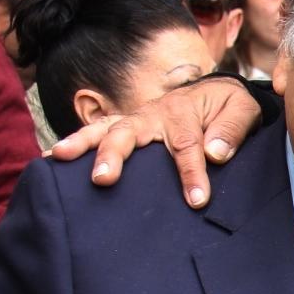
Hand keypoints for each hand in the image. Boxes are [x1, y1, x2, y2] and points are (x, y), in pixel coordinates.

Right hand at [47, 77, 261, 207]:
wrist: (216, 93)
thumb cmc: (228, 106)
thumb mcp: (242, 110)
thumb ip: (232, 130)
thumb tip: (216, 153)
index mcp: (184, 112)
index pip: (187, 146)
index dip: (191, 174)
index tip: (196, 200)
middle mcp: (154, 114)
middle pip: (130, 133)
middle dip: (116, 156)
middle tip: (104, 180)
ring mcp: (136, 119)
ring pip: (106, 130)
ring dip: (84, 146)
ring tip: (60, 159)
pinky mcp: (126, 126)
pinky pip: (98, 132)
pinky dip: (75, 143)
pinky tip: (51, 158)